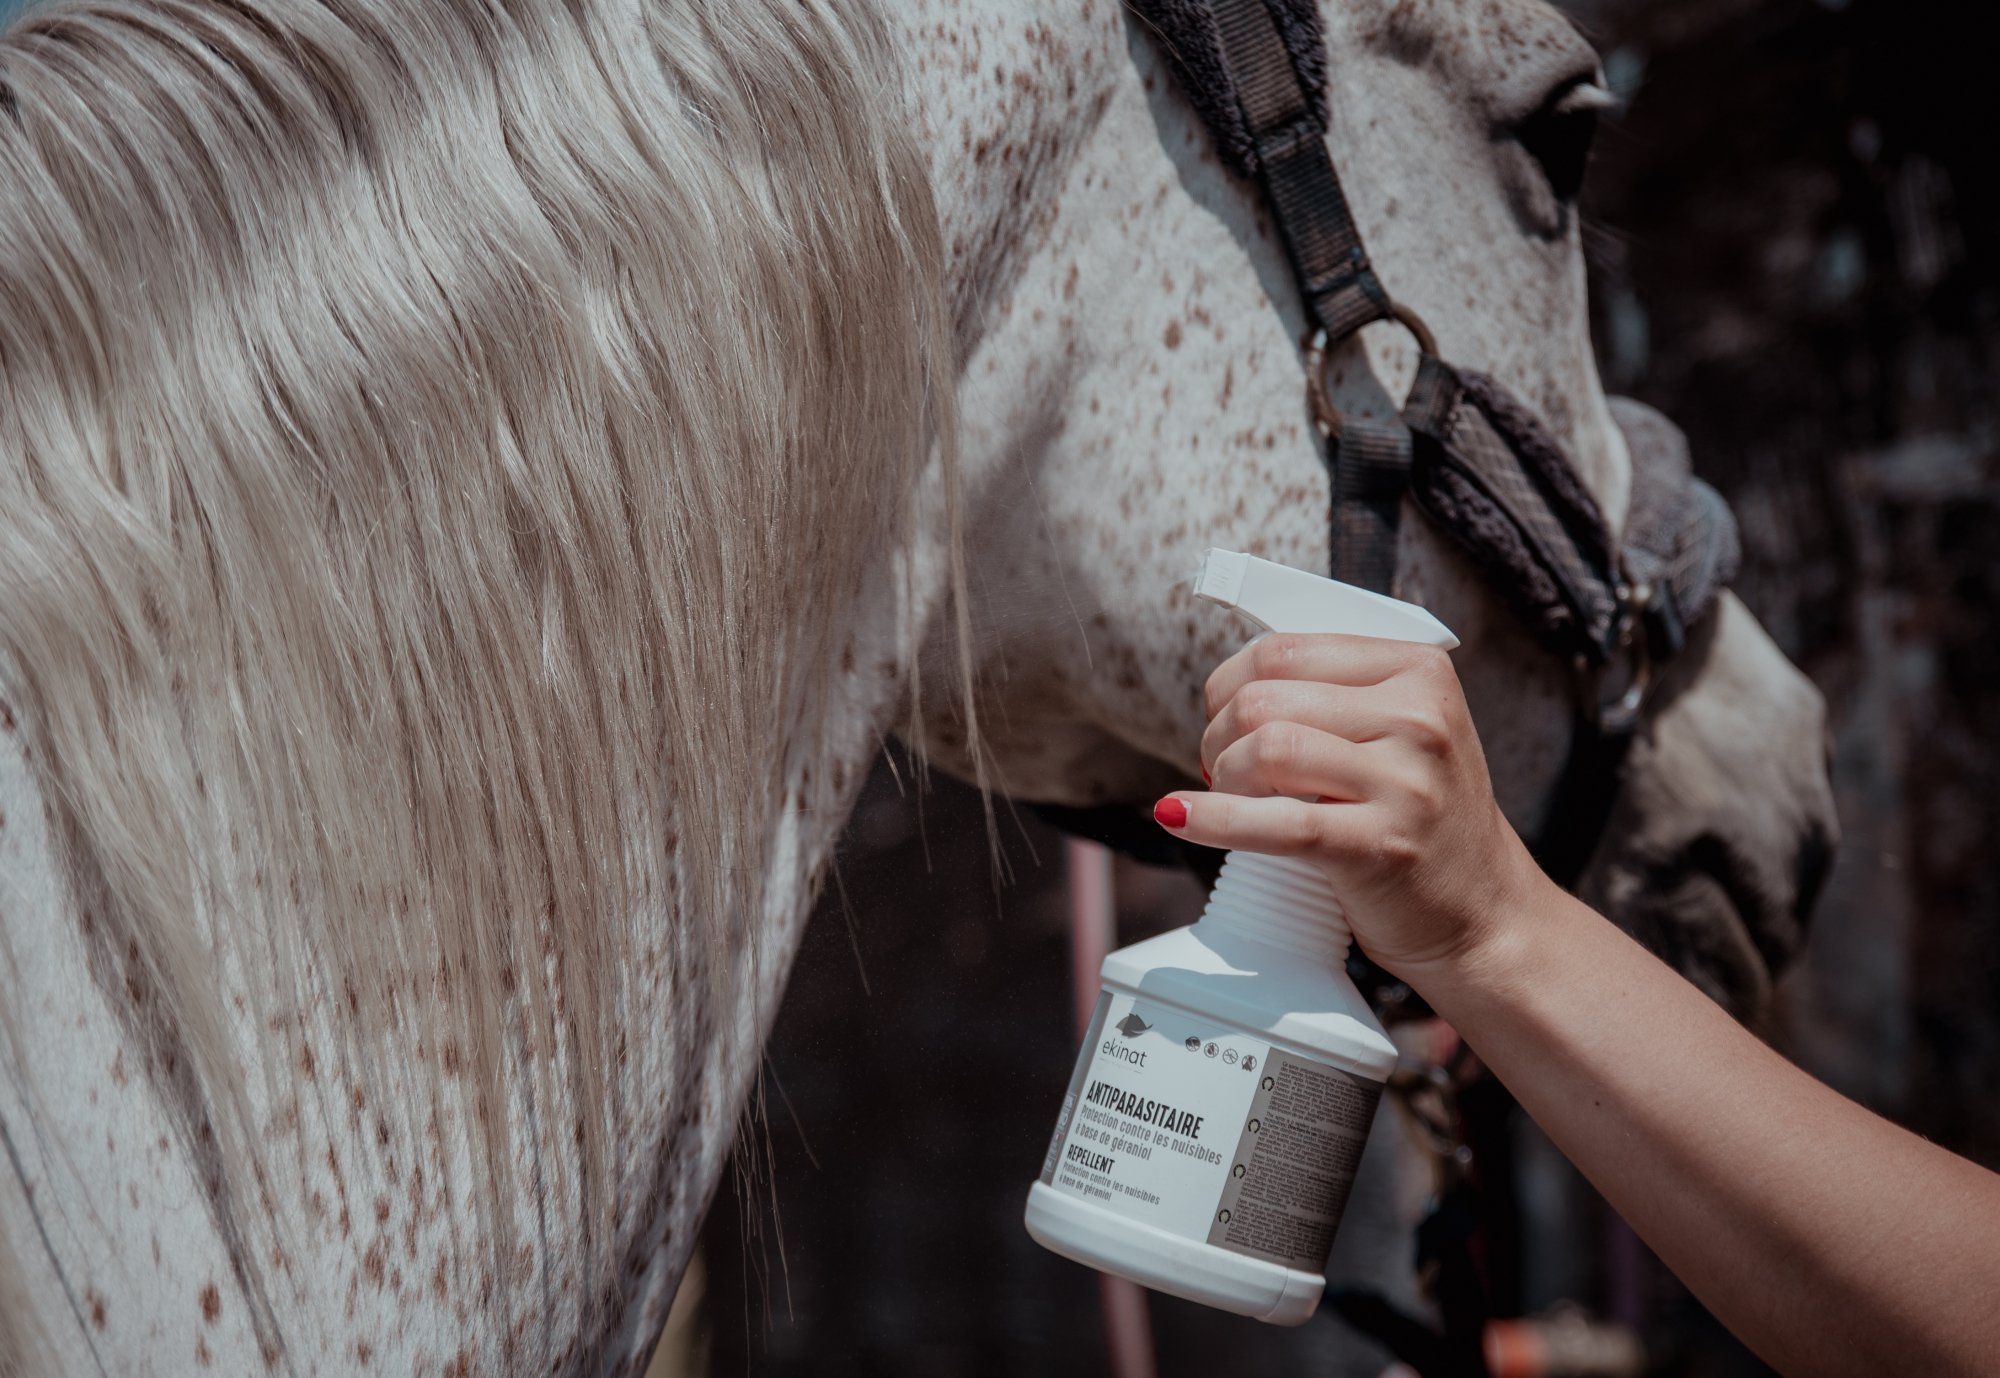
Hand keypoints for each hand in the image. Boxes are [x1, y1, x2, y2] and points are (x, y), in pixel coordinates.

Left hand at [1155, 633, 1549, 980]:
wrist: (1483, 915)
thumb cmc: (1420, 818)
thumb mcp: (1400, 733)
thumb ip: (1330, 696)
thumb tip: (1224, 694)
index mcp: (1419, 670)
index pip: (1283, 650)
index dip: (1228, 686)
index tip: (1225, 722)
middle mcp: (1420, 717)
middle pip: (1264, 698)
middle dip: (1218, 736)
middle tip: (1222, 772)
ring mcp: (1407, 783)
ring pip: (1265, 749)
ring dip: (1222, 779)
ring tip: (1232, 799)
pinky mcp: (1383, 847)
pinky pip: (1276, 823)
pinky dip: (1213, 820)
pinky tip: (1180, 819)